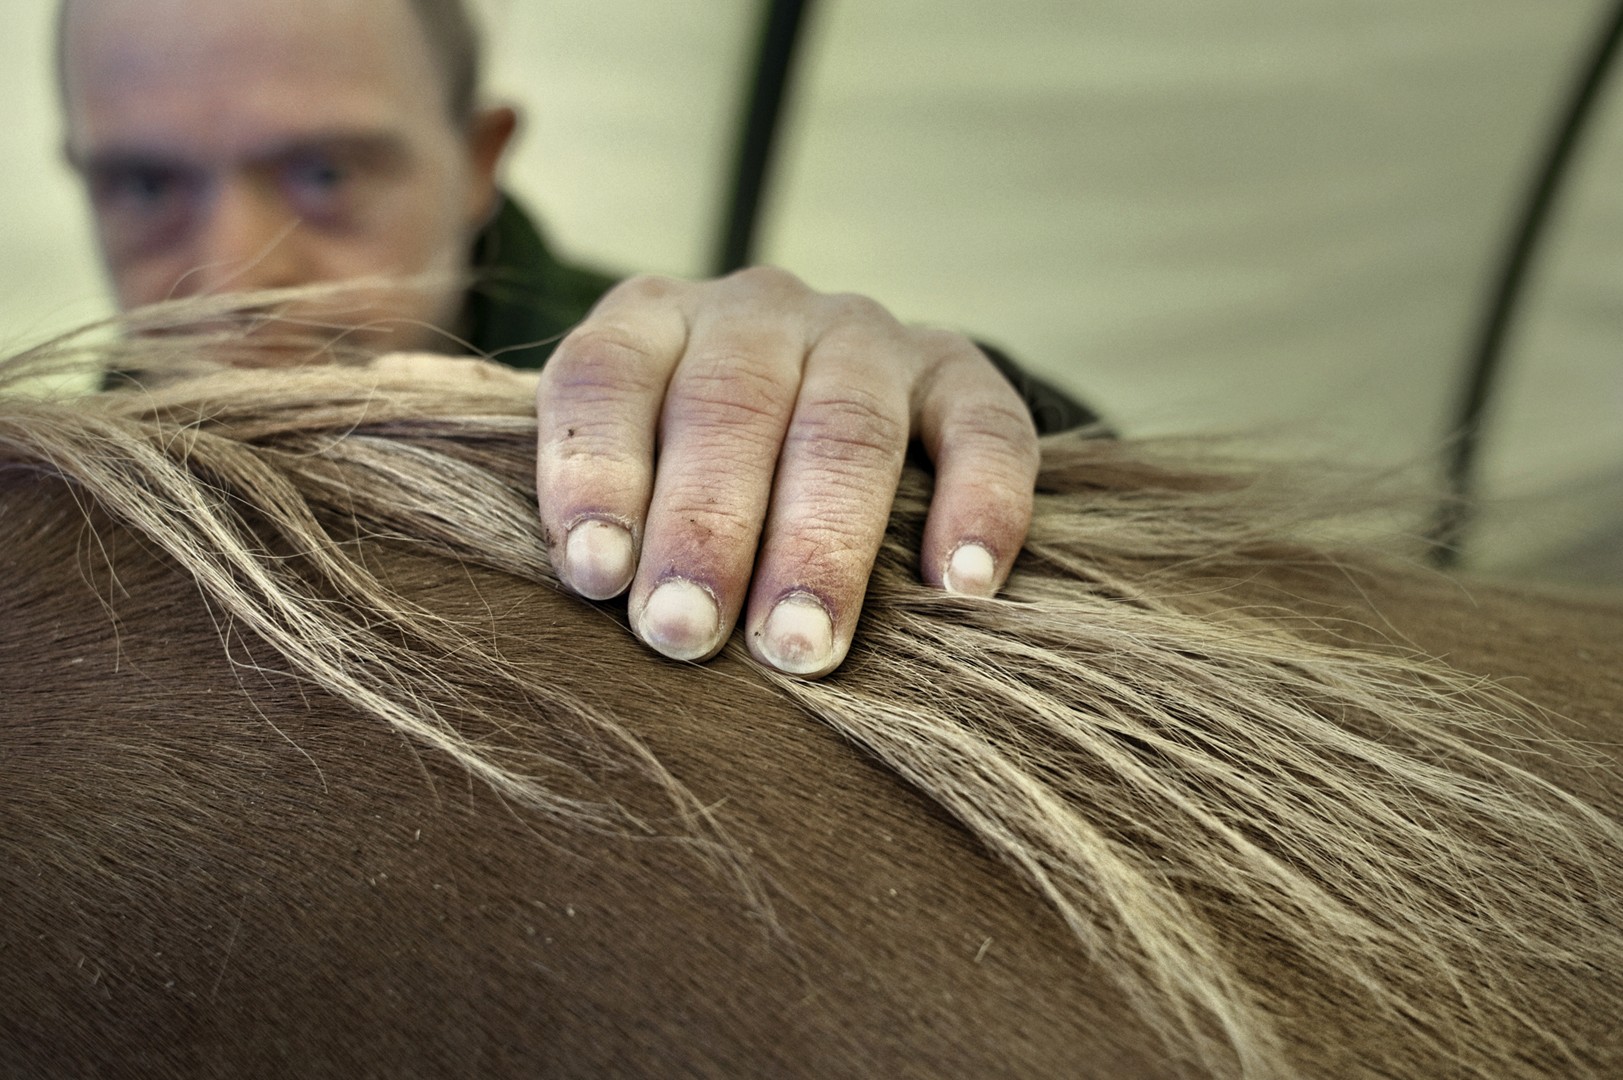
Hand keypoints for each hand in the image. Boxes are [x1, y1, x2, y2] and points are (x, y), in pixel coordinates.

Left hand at [533, 267, 1039, 678]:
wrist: (817, 430)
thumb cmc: (687, 496)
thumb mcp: (629, 489)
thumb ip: (609, 533)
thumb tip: (602, 611)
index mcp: (650, 323)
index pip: (607, 377)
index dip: (598, 474)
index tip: (598, 575)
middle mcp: (755, 312)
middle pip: (730, 405)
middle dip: (706, 528)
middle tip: (686, 634)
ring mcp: (862, 335)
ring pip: (848, 425)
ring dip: (824, 541)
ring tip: (801, 645)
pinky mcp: (954, 369)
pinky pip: (984, 427)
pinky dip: (981, 504)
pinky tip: (962, 589)